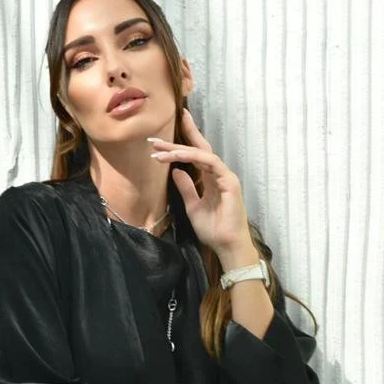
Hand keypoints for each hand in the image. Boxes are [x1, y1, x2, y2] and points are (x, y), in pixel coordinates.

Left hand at [148, 110, 254, 262]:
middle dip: (179, 139)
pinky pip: (210, 162)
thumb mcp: (192, 206)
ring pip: (202, 153)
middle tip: (155, 138)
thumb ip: (186, 188)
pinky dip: (193, 157)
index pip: (196, 156)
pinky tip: (177, 156)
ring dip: (179, 150)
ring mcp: (225, 176)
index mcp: (211, 179)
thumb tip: (176, 171)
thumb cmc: (213, 230)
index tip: (159, 142)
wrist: (227, 245)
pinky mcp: (229, 181)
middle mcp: (219, 174)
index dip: (180, 145)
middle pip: (199, 149)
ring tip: (159, 150)